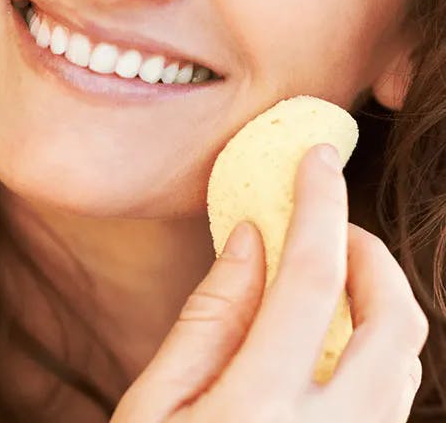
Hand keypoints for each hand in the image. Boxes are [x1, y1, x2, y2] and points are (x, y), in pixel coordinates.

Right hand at [111, 144, 428, 422]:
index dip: (319, 206)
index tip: (317, 161)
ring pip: (404, 357)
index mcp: (258, 409)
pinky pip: (392, 390)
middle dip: (368, 251)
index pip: (309, 280)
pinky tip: (327, 332)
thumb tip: (252, 240)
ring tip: (325, 274)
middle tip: (326, 225)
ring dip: (376, 296)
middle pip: (392, 318)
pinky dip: (372, 340)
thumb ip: (209, 317)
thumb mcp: (156, 401)